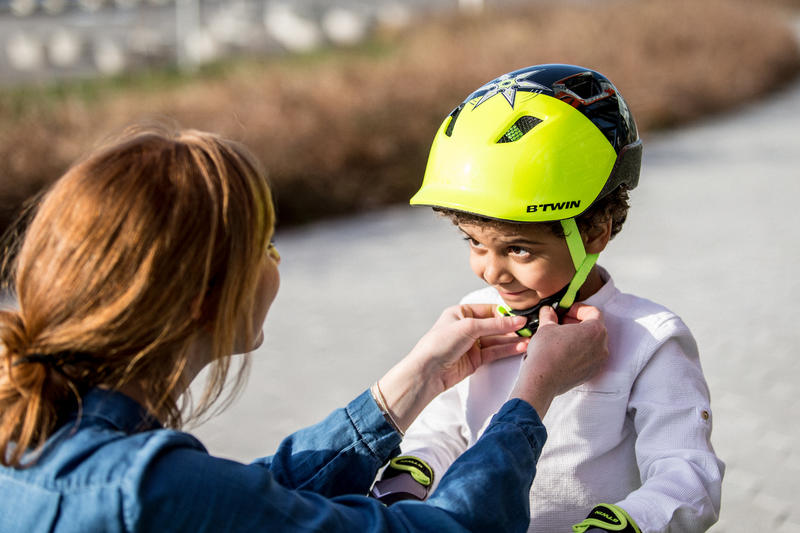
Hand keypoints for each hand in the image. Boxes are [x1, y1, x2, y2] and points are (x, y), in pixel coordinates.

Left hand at [408, 304, 530, 391]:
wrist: (428, 371)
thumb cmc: (438, 344)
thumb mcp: (468, 327)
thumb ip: (495, 325)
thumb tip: (516, 321)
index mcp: (461, 313)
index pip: (489, 310)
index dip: (506, 314)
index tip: (521, 317)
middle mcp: (467, 328)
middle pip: (495, 326)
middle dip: (512, 328)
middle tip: (529, 328)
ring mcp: (471, 344)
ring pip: (497, 340)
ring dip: (513, 340)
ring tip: (529, 339)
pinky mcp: (475, 359)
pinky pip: (495, 352)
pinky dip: (508, 350)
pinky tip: (520, 347)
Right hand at [510, 304, 607, 416]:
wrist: (542, 379)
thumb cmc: (546, 352)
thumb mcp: (546, 327)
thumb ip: (550, 316)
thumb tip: (548, 311)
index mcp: (594, 330)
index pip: (593, 312)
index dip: (578, 309)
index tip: (566, 310)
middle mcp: (601, 346)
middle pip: (595, 328)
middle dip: (578, 323)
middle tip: (561, 322)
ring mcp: (598, 361)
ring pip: (593, 343)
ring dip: (579, 338)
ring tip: (561, 338)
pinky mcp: (591, 373)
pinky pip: (589, 357)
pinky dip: (580, 352)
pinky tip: (563, 352)